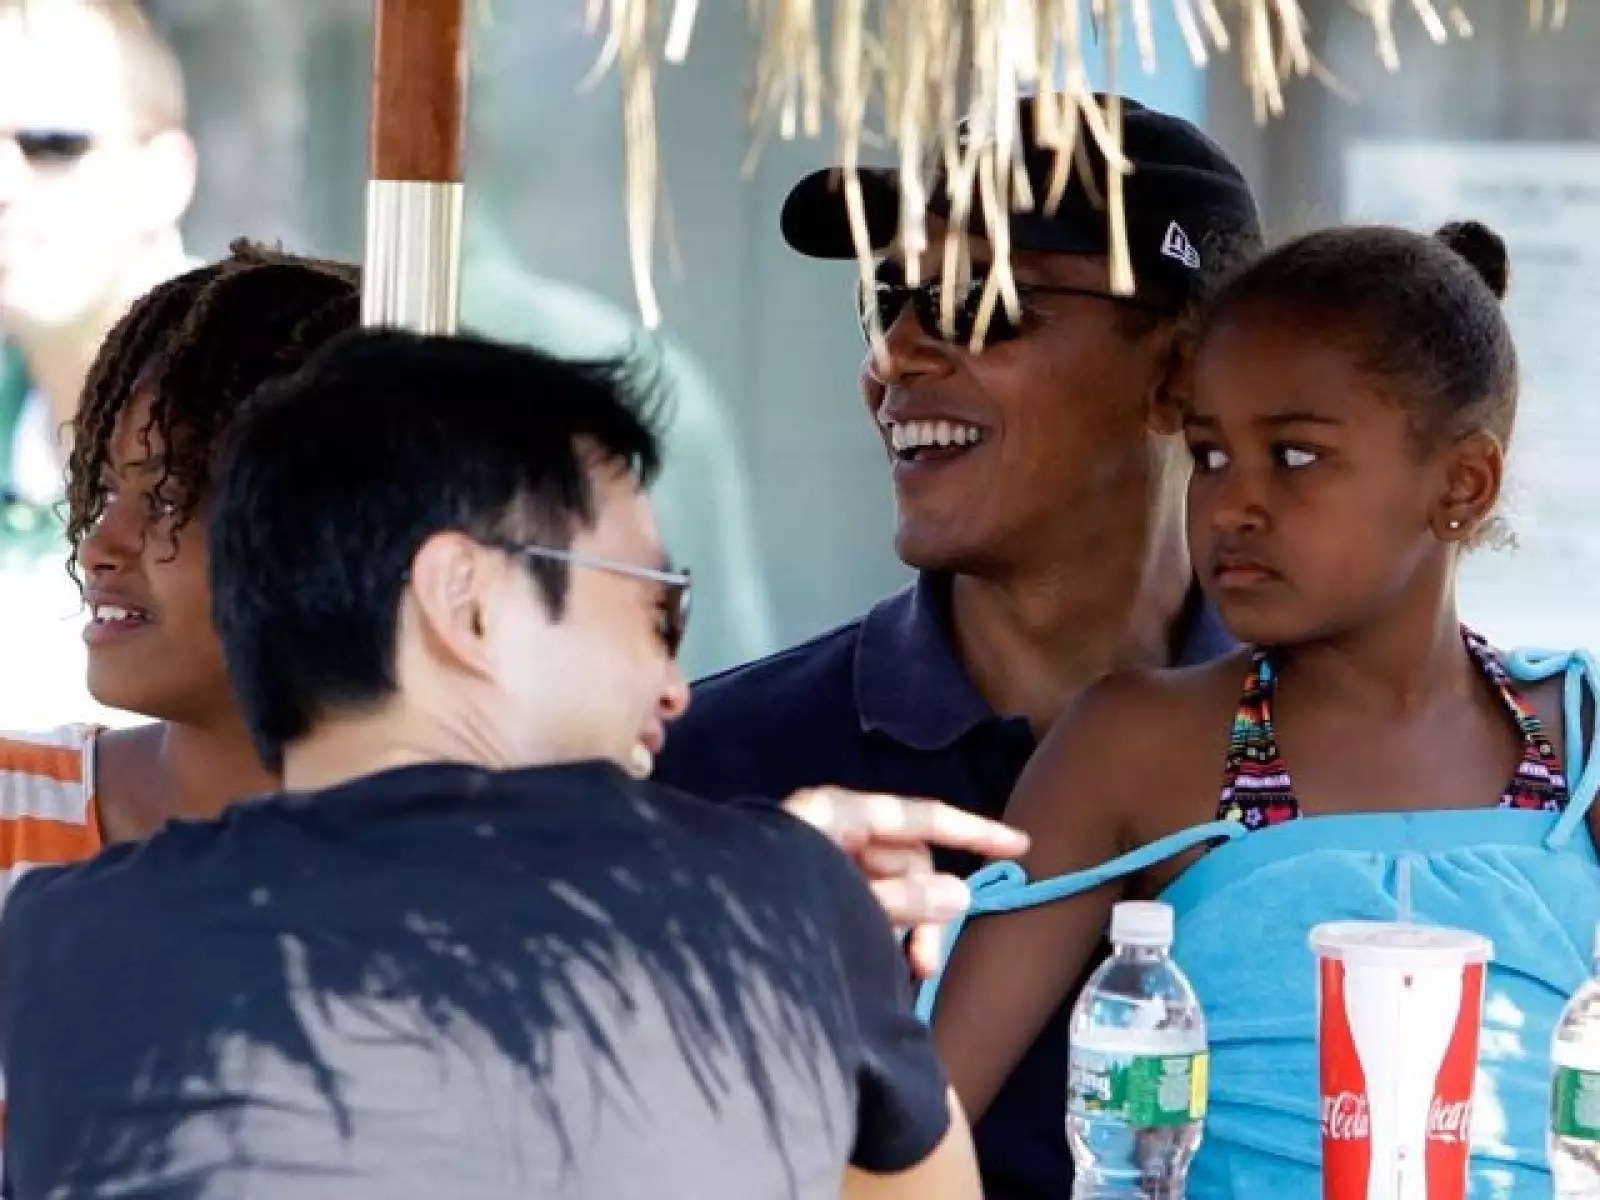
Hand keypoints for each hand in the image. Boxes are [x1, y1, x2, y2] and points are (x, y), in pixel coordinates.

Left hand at [782, 787, 1028, 978]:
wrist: (692, 933)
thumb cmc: (763, 906)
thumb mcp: (841, 903)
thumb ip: (901, 902)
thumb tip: (958, 897)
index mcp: (835, 814)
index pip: (921, 815)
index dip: (973, 831)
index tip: (1020, 846)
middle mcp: (830, 828)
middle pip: (908, 858)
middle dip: (926, 909)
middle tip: (923, 965)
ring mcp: (819, 857)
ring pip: (889, 886)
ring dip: (903, 927)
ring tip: (898, 973)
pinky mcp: (810, 887)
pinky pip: (863, 901)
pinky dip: (878, 930)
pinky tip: (877, 965)